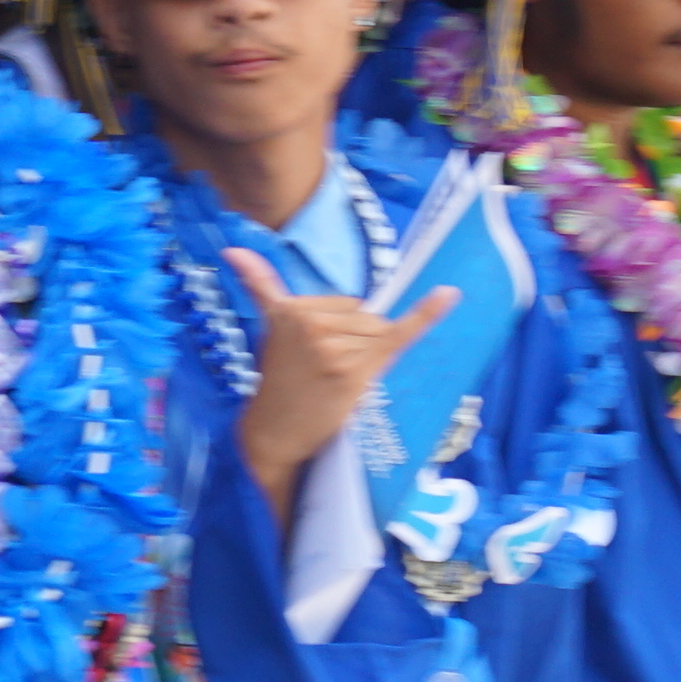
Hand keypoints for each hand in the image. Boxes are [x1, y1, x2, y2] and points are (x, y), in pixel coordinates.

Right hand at [229, 258, 458, 510]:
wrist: (274, 432)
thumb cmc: (279, 380)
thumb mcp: (269, 327)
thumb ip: (260, 284)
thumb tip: (232, 249)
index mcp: (291, 309)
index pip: (346, 304)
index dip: (341, 330)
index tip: (313, 356)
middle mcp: (310, 322)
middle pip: (364, 316)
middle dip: (354, 341)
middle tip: (324, 371)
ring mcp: (333, 346)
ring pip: (377, 333)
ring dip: (366, 357)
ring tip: (335, 380)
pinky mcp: (353, 369)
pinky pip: (398, 334)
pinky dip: (426, 314)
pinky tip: (448, 294)